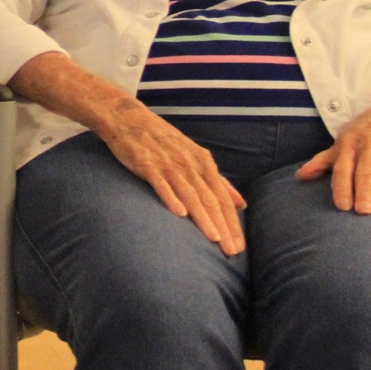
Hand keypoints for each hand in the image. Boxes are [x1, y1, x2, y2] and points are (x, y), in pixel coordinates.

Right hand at [97, 99, 245, 252]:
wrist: (128, 119)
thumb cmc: (163, 140)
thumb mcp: (195, 156)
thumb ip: (218, 181)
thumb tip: (241, 203)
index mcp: (203, 163)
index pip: (223, 198)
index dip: (232, 223)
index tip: (239, 246)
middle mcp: (190, 165)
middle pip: (210, 200)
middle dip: (223, 227)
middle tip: (232, 251)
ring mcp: (168, 165)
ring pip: (191, 195)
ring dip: (203, 218)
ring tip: (214, 239)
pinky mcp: (147, 165)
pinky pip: (162, 184)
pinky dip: (171, 198)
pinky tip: (179, 214)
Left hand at [297, 82, 370, 212]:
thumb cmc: (369, 127)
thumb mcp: (345, 138)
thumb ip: (324, 159)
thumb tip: (300, 176)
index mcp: (351, 143)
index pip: (343, 167)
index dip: (342, 186)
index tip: (342, 206)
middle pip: (366, 170)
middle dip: (364, 191)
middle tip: (362, 212)